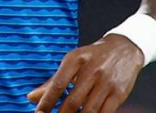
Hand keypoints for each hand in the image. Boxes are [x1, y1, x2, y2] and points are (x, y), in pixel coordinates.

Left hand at [27, 34, 143, 112]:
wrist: (124, 48)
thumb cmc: (94, 56)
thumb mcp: (72, 62)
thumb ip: (52, 81)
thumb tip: (31, 98)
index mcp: (76, 59)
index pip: (58, 84)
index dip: (46, 102)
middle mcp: (91, 70)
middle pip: (73, 101)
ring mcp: (106, 82)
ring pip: (89, 110)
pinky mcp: (119, 93)